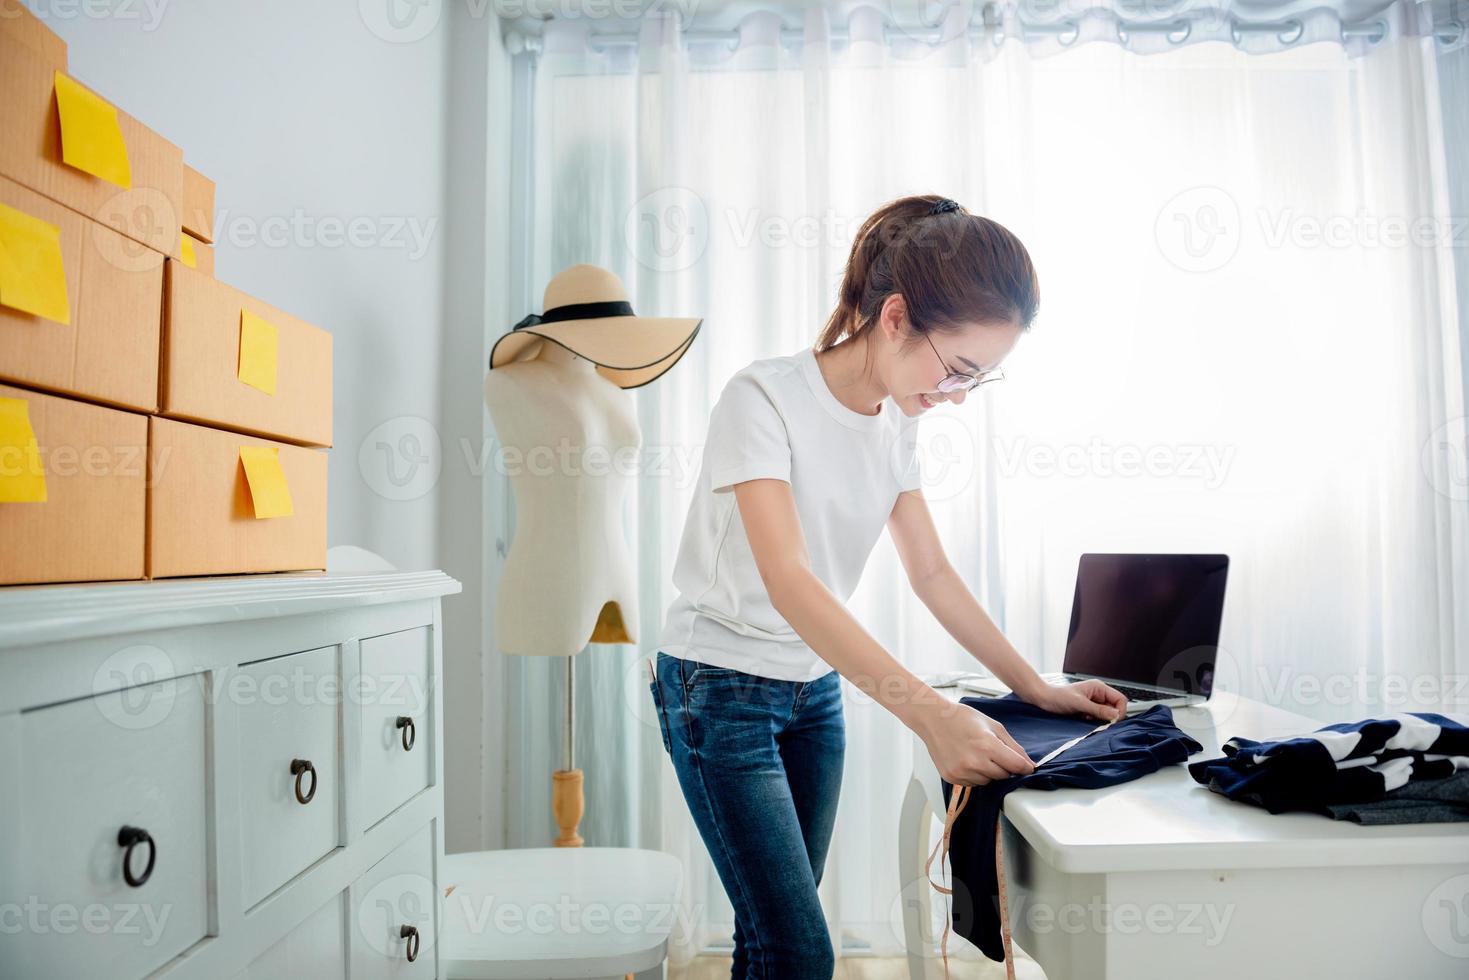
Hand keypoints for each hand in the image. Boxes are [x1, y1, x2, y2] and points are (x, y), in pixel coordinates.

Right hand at [917, 701, 1035, 786]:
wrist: (933, 719)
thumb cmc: (961, 718)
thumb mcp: (993, 725)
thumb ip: (1013, 746)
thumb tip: (1028, 763)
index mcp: (987, 745)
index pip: (1016, 766)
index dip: (1024, 767)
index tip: (1026, 767)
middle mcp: (974, 762)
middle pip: (1003, 775)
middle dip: (1003, 765)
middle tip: (992, 751)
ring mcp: (962, 772)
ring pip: (989, 781)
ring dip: (988, 771)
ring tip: (976, 753)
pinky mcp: (952, 778)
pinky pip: (974, 783)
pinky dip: (975, 774)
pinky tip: (966, 759)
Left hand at [1026, 678, 1127, 722]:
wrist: (1043, 699)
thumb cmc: (1057, 697)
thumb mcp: (1079, 703)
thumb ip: (1098, 709)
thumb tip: (1115, 715)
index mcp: (1099, 687)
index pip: (1120, 699)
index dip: (1119, 711)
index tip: (1112, 720)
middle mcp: (1098, 693)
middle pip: (1115, 707)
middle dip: (1107, 716)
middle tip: (1095, 718)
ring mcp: (1093, 701)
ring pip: (1106, 714)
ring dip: (1099, 718)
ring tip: (1086, 716)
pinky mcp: (1088, 708)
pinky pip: (1098, 717)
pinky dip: (1092, 720)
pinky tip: (1083, 717)